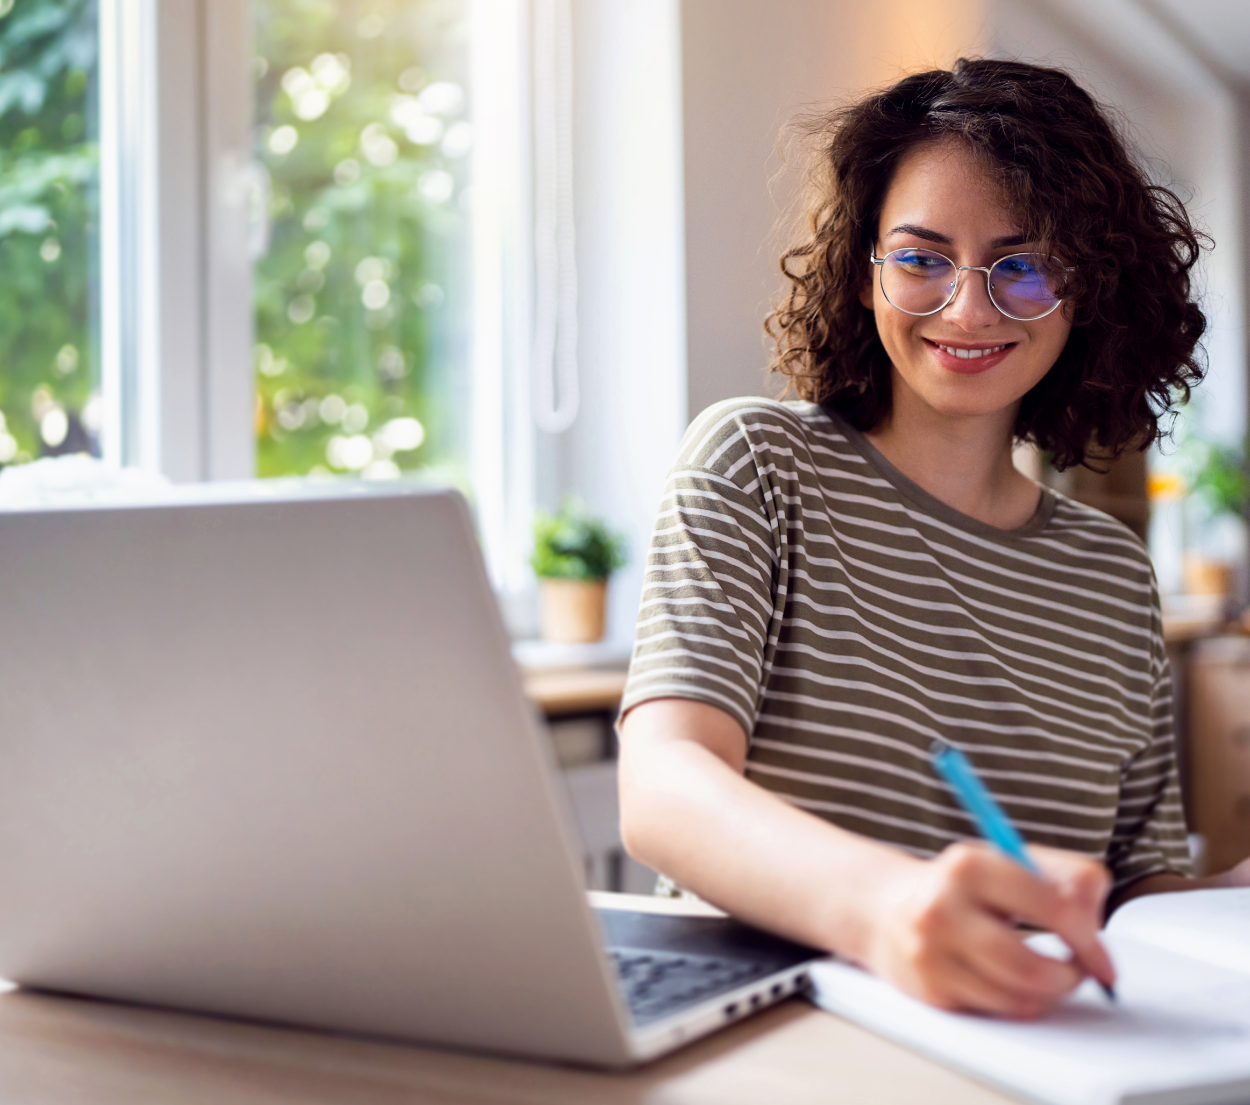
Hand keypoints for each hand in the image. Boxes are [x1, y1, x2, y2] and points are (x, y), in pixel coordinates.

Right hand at [856, 841, 1114, 1018]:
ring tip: (1048, 975)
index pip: (1051, 907)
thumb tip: (1095, 913)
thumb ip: (1065, 875)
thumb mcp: (1007, 860)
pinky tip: (1012, 982)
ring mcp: (931, 953)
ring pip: (1017, 998)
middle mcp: (943, 909)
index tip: (1102, 957)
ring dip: (1048, 994)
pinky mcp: (929, 989)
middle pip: (1031, 967)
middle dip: (1070, 977)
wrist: (881, 907)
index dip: (1088, 939)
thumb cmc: (957, 886)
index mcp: (969, 866)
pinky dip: (1017, 1003)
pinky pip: (997, 1011)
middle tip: (1079, 972)